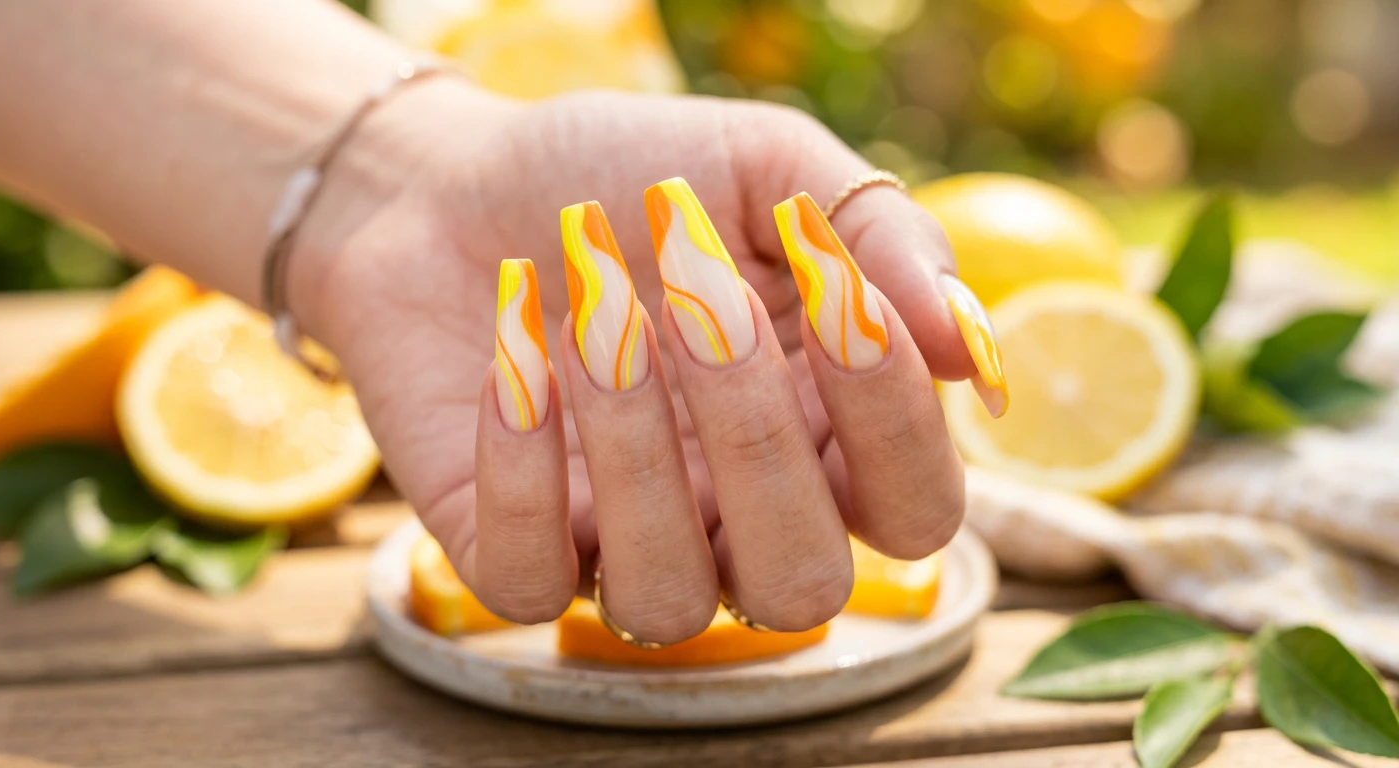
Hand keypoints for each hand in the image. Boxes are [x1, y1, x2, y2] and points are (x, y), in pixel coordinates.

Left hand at [292, 80, 997, 642]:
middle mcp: (737, 522)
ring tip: (596, 313)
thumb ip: (879, 239)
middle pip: (804, 587)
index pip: (917, 512)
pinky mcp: (510, 552)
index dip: (894, 420)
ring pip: (667, 599)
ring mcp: (621, 548)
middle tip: (698, 296)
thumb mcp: (769, 168)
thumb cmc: (629, 177)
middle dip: (756, 437)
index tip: (833, 285)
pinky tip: (519, 354)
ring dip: (634, 449)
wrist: (455, 180)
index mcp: (826, 443)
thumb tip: (972, 356)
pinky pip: (528, 581)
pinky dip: (523, 466)